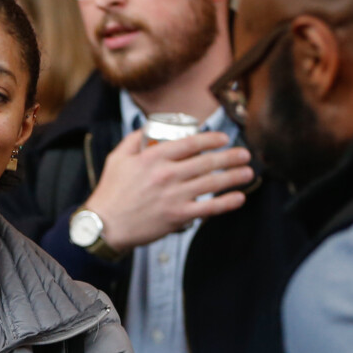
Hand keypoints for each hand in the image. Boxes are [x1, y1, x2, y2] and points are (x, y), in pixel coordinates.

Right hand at [84, 129, 252, 251]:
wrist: (104, 225)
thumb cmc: (110, 192)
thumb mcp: (116, 159)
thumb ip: (133, 140)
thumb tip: (147, 127)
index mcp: (153, 157)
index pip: (190, 143)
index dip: (211, 139)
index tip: (223, 138)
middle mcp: (167, 174)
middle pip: (207, 162)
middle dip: (230, 156)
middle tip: (244, 154)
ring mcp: (174, 196)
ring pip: (212, 183)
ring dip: (234, 176)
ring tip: (248, 172)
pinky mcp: (177, 216)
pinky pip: (208, 208)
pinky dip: (226, 203)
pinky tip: (239, 198)